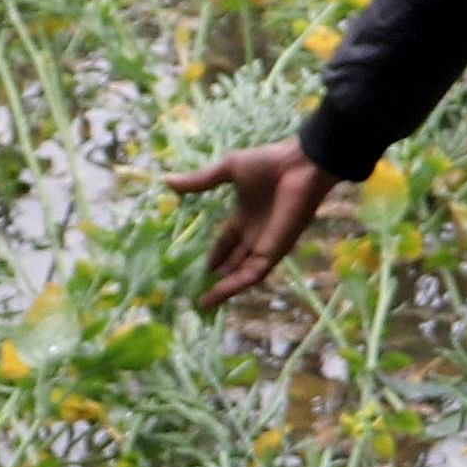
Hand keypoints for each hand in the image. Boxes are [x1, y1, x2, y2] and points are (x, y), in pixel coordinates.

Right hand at [165, 138, 340, 311]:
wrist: (299, 166)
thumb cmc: (268, 164)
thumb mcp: (227, 170)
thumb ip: (199, 181)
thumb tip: (167, 180)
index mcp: (247, 216)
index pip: (228, 241)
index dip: (216, 255)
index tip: (202, 268)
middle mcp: (257, 234)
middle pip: (236, 262)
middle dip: (220, 276)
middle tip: (199, 290)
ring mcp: (266, 245)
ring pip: (243, 273)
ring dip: (225, 288)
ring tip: (205, 302)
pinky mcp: (274, 252)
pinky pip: (253, 274)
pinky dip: (236, 285)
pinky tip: (218, 294)